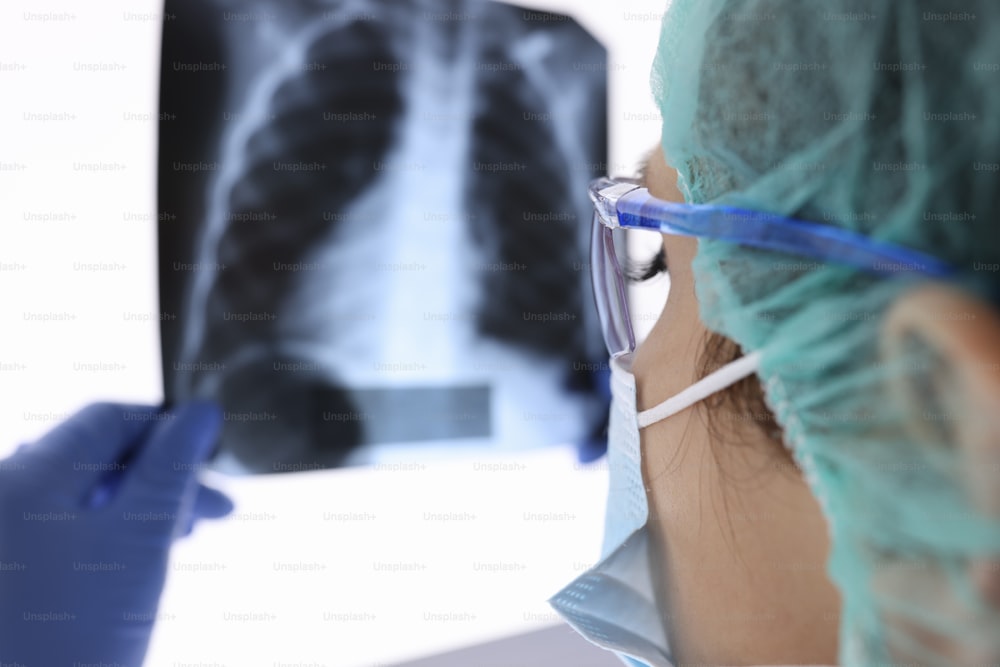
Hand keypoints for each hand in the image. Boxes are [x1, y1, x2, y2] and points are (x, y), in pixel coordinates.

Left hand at [0, 401, 232, 666]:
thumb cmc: (75, 637)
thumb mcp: (140, 541)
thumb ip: (172, 467)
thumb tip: (200, 412)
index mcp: (25, 475)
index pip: (109, 419)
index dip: (170, 429)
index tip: (216, 459)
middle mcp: (0, 494)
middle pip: (95, 457)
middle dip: (162, 476)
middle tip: (217, 511)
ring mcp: (0, 536)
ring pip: (81, 495)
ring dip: (139, 506)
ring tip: (182, 537)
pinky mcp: (7, 572)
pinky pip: (60, 530)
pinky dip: (107, 534)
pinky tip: (137, 560)